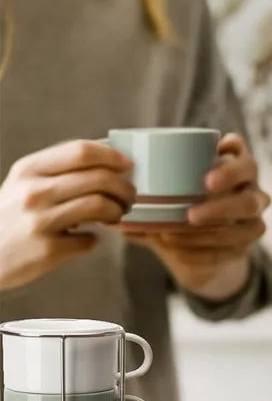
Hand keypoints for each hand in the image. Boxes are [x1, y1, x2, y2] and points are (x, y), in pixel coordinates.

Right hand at [0, 140, 134, 290]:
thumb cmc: (9, 217)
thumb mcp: (23, 184)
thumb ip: (57, 172)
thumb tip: (106, 158)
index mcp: (29, 169)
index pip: (81, 152)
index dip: (113, 157)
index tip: (128, 165)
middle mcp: (34, 191)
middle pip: (98, 178)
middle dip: (125, 188)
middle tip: (130, 197)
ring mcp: (40, 220)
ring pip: (99, 205)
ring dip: (117, 211)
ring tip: (116, 216)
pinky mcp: (48, 249)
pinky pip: (89, 240)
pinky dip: (95, 239)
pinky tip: (89, 238)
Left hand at [128, 133, 269, 301]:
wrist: (192, 248)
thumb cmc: (176, 207)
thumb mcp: (163, 195)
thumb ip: (144, 194)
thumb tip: (107, 208)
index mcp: (235, 171)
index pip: (244, 162)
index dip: (231, 165)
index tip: (206, 177)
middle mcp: (251, 193)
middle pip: (251, 197)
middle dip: (223, 205)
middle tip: (191, 213)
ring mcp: (252, 221)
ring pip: (248, 227)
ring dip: (212, 232)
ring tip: (178, 236)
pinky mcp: (246, 246)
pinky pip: (233, 250)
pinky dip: (205, 251)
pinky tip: (181, 250)